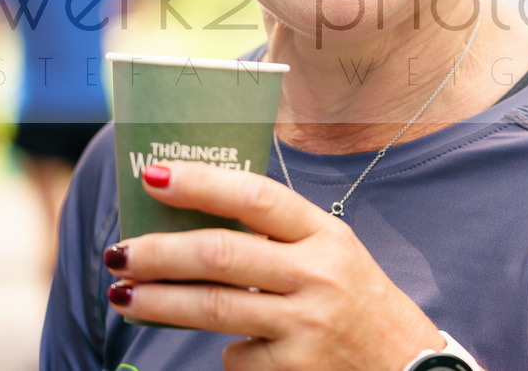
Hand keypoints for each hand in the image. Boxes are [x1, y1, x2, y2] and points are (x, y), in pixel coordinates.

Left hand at [104, 161, 443, 369]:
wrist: (408, 365)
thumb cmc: (356, 300)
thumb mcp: (332, 254)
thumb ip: (278, 238)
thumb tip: (191, 223)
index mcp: (326, 233)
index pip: (257, 197)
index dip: (203, 184)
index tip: (156, 177)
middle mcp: (318, 273)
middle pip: (221, 254)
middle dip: (159, 252)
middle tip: (119, 252)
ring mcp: (307, 323)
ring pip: (214, 307)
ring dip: (158, 300)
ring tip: (123, 295)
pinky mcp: (296, 367)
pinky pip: (237, 356)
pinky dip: (227, 352)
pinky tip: (236, 349)